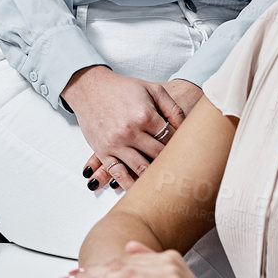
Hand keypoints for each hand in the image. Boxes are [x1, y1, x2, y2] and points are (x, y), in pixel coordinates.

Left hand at [65, 241, 235, 277]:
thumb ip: (151, 274)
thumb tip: (131, 249)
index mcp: (169, 260)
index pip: (127, 260)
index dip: (103, 267)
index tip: (81, 274)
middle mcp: (168, 260)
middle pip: (121, 262)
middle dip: (93, 270)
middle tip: (69, 277)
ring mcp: (168, 269)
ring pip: (121, 268)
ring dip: (94, 275)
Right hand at [81, 78, 200, 187]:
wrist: (90, 86)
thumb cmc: (122, 88)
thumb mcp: (152, 90)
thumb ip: (172, 109)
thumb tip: (187, 130)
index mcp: (145, 116)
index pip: (171, 139)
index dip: (180, 146)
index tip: (186, 152)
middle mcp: (130, 131)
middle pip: (158, 156)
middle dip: (170, 163)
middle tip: (181, 172)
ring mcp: (115, 143)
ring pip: (141, 168)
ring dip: (154, 178)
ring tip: (165, 185)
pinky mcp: (102, 150)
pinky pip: (117, 173)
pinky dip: (128, 184)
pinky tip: (138, 192)